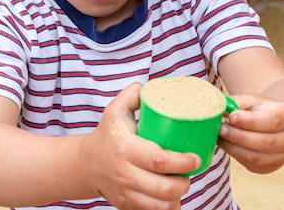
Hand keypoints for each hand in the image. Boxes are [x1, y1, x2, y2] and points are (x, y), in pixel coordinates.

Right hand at [81, 83, 199, 209]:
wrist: (87, 163)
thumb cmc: (108, 133)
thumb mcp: (116, 109)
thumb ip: (135, 94)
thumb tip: (156, 87)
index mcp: (125, 148)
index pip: (160, 161)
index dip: (183, 162)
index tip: (196, 158)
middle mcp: (124, 173)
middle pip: (164, 188)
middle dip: (185, 183)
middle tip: (190, 171)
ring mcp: (125, 192)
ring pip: (161, 206)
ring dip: (177, 197)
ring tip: (181, 184)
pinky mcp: (126, 205)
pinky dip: (167, 207)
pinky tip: (172, 196)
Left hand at [218, 94, 283, 173]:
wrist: (278, 126)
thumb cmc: (262, 110)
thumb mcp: (253, 100)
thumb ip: (238, 104)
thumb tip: (220, 110)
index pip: (273, 121)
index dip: (251, 121)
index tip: (232, 117)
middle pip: (266, 142)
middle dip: (240, 136)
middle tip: (221, 128)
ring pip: (257, 157)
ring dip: (235, 147)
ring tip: (220, 135)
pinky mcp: (270, 167)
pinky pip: (250, 164)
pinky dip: (235, 154)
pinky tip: (226, 143)